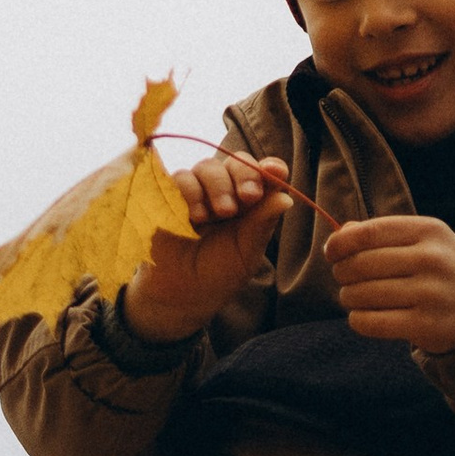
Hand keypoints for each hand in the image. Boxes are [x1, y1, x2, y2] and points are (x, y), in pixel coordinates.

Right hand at [121, 152, 292, 343]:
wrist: (180, 293)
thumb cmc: (218, 273)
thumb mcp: (246, 253)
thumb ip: (262, 224)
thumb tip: (286, 197)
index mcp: (249, 202)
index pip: (263, 174)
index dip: (270, 168)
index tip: (276, 172)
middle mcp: (224, 190)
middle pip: (236, 162)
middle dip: (244, 175)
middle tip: (248, 197)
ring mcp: (196, 191)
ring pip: (208, 167)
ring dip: (216, 186)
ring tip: (214, 216)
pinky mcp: (169, 195)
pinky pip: (179, 178)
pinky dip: (189, 191)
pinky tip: (194, 216)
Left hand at [323, 212, 454, 354]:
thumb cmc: (439, 268)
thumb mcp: (421, 241)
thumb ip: (380, 235)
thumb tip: (338, 237)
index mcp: (429, 231)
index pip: (370, 232)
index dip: (341, 243)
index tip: (331, 252)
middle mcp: (432, 260)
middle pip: (361, 264)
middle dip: (342, 273)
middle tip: (345, 279)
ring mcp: (431, 294)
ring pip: (363, 294)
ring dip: (349, 298)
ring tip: (355, 298)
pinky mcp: (427, 326)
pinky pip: (372, 322)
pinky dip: (358, 320)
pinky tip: (362, 316)